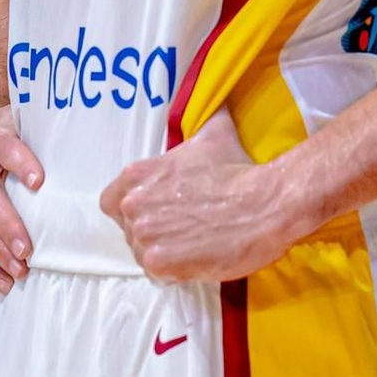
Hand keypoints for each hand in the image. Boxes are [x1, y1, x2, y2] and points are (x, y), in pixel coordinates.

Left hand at [102, 110, 301, 282]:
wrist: (264, 203)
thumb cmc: (238, 169)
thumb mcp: (214, 134)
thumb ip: (205, 117)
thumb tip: (218, 100)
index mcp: (136, 175)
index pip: (112, 202)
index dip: (133, 210)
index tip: (156, 212)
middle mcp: (133, 205)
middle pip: (130, 231)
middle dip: (153, 233)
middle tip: (185, 229)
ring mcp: (145, 236)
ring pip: (143, 254)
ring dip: (165, 253)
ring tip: (195, 244)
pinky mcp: (160, 263)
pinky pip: (158, 275)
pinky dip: (176, 272)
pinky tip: (198, 258)